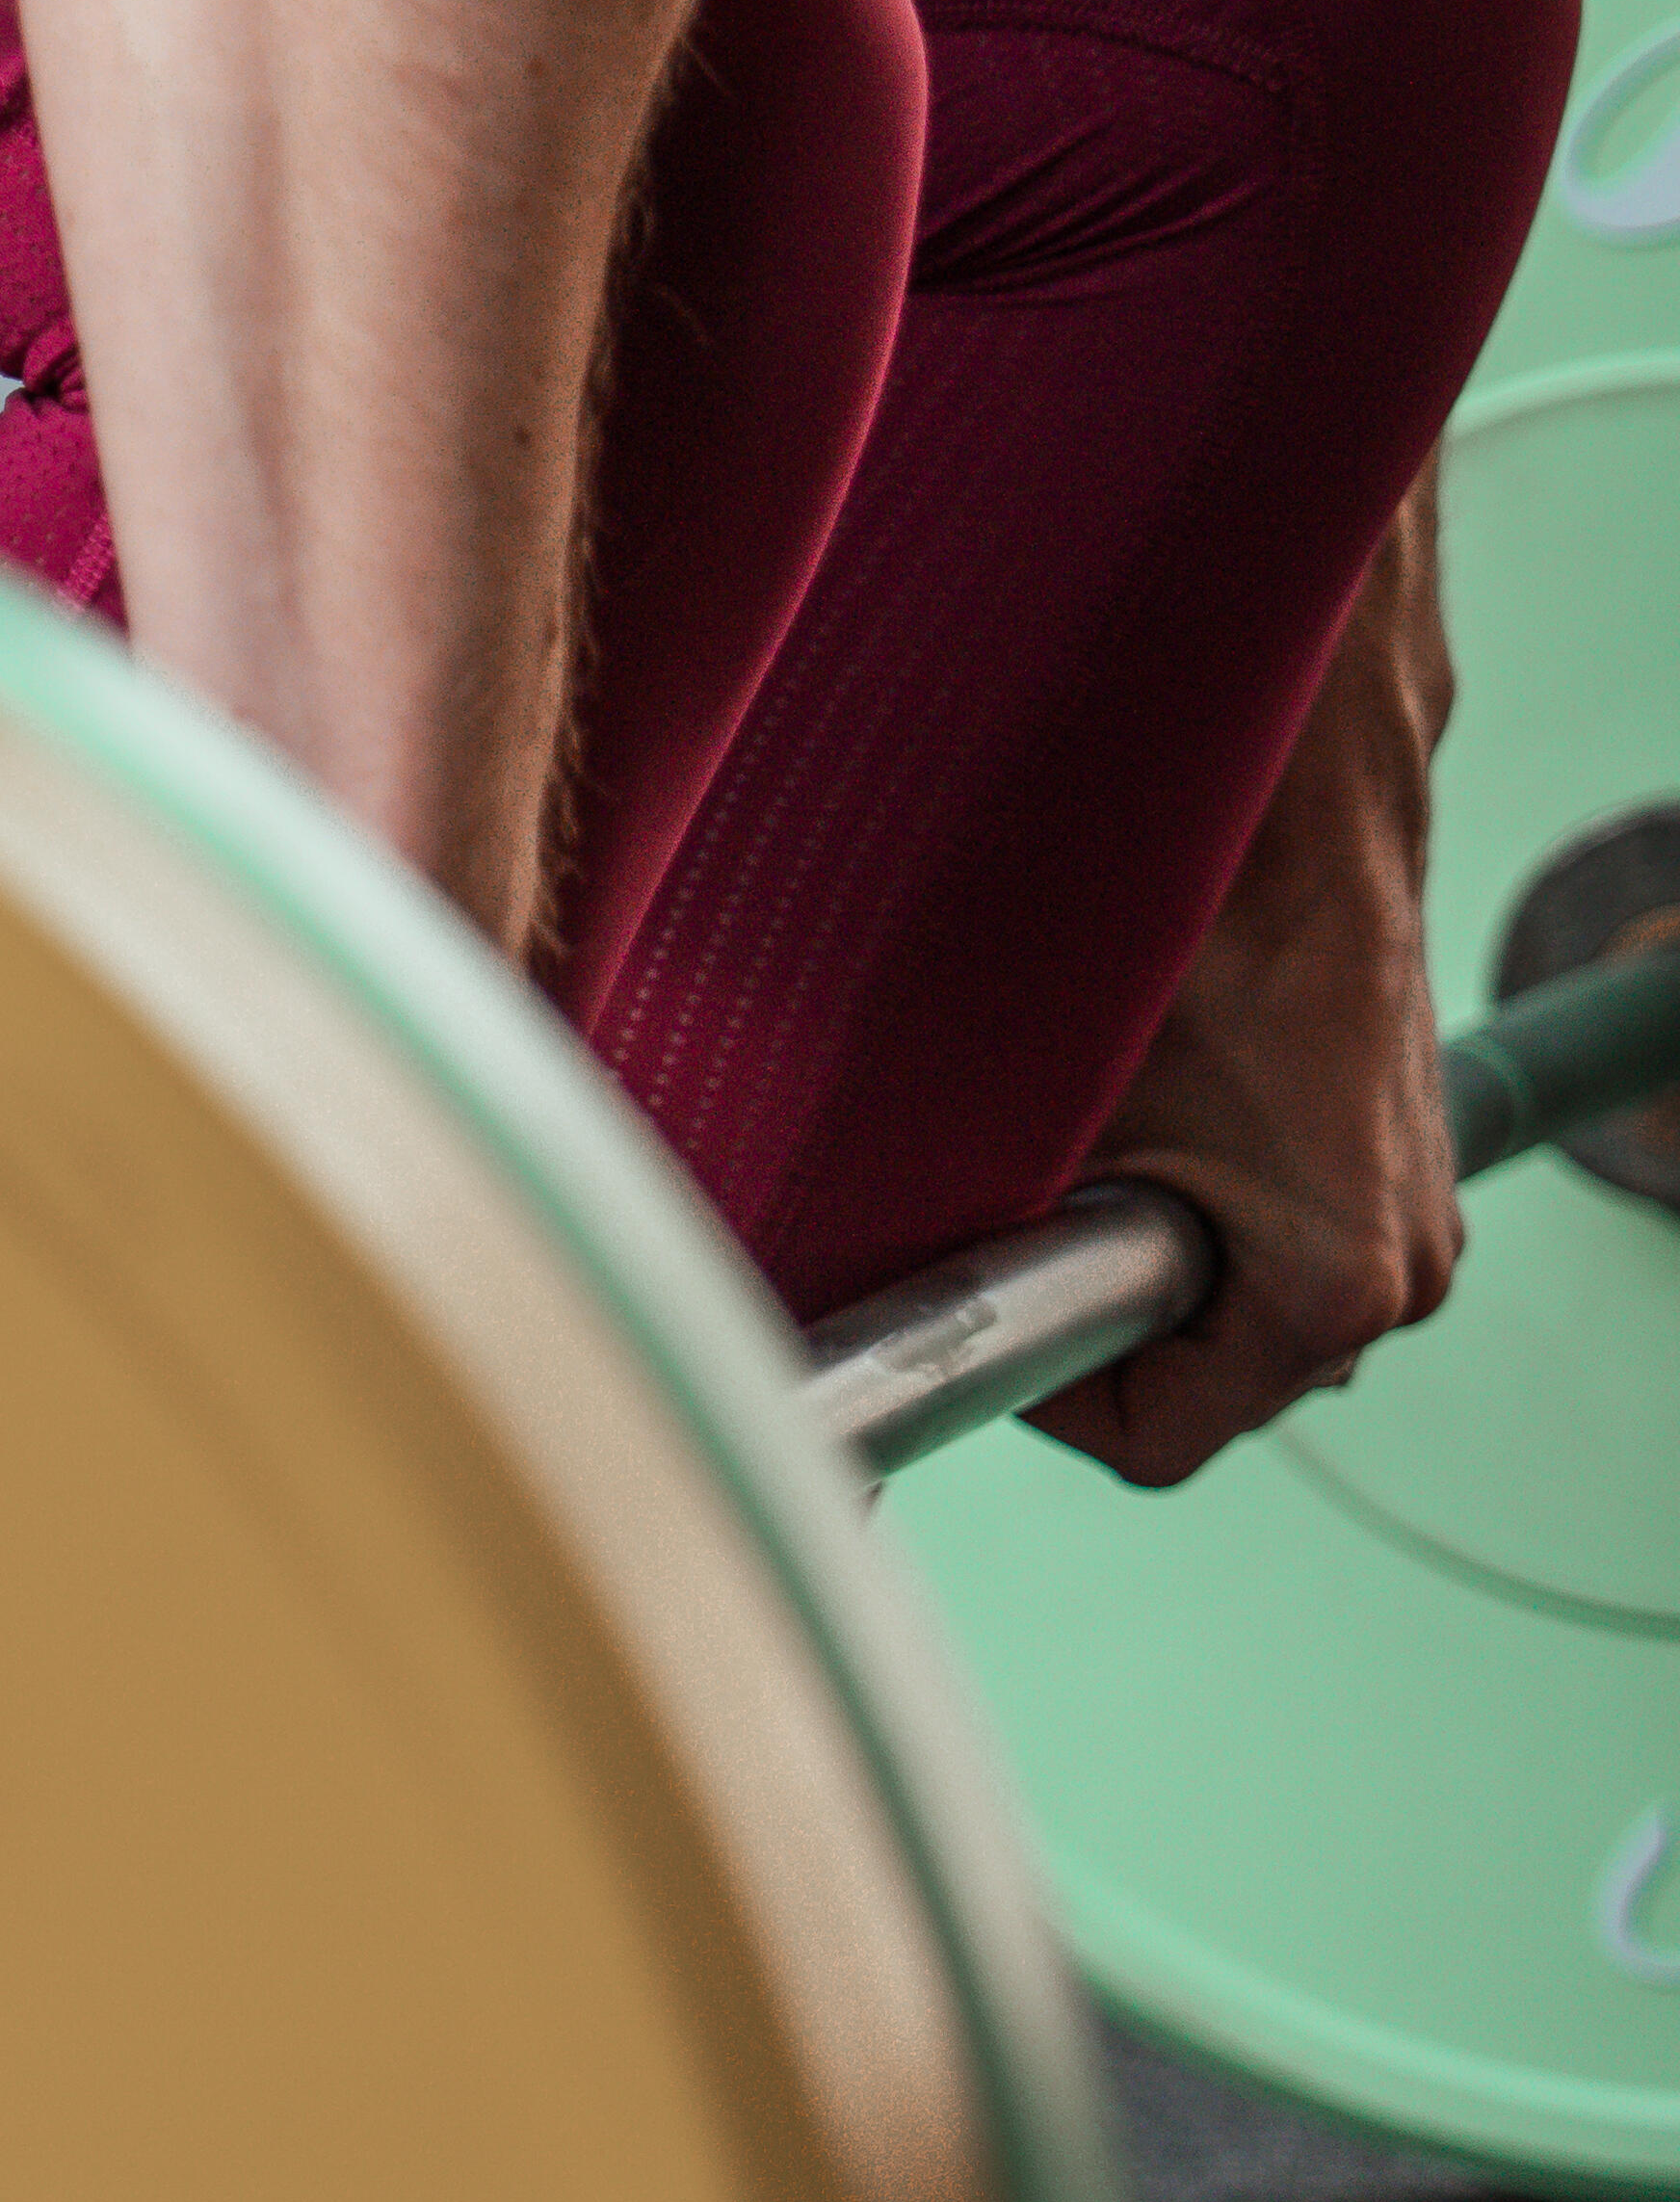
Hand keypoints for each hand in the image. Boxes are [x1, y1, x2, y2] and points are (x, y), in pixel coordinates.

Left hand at [1031, 515, 1459, 1489]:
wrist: (1283, 764)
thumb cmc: (1169, 918)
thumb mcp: (1023, 1097)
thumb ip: (937, 1224)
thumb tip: (787, 1290)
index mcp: (1333, 1290)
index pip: (1154, 1437)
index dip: (1041, 1382)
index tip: (973, 1286)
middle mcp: (1403, 1269)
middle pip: (1200, 1370)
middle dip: (1091, 1300)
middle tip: (1002, 1201)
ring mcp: (1414, 1205)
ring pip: (1233, 1293)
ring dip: (1143, 1236)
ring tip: (1076, 1131)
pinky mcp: (1400, 1145)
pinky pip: (1277, 1218)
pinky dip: (1200, 1183)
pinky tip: (1143, 1097)